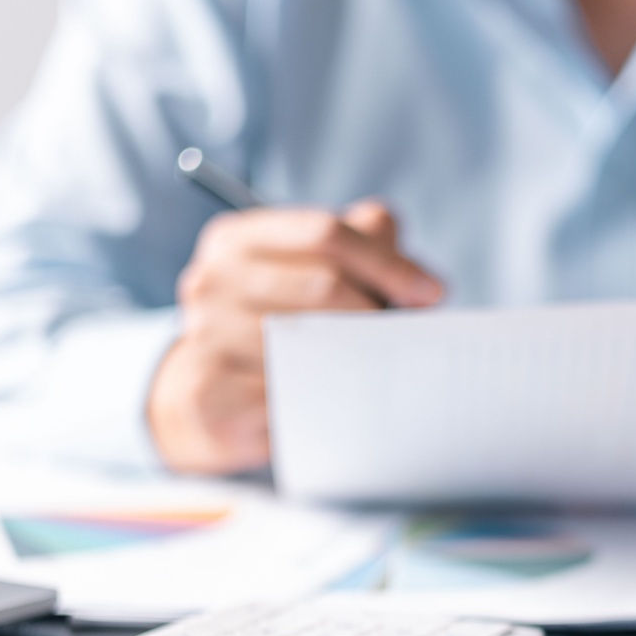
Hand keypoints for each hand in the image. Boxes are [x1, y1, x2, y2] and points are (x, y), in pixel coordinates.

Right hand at [148, 200, 443, 474]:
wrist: (208, 399)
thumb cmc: (278, 325)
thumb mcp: (311, 272)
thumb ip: (364, 247)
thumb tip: (421, 282)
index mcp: (236, 240)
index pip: (326, 233)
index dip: (387, 261)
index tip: (430, 292)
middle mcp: (211, 282)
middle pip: (324, 286)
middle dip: (378, 312)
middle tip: (404, 338)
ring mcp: (205, 338)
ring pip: (313, 344)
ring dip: (358, 359)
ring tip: (374, 368)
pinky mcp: (212, 395)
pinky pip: (294, 394)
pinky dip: (328, 398)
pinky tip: (339, 402)